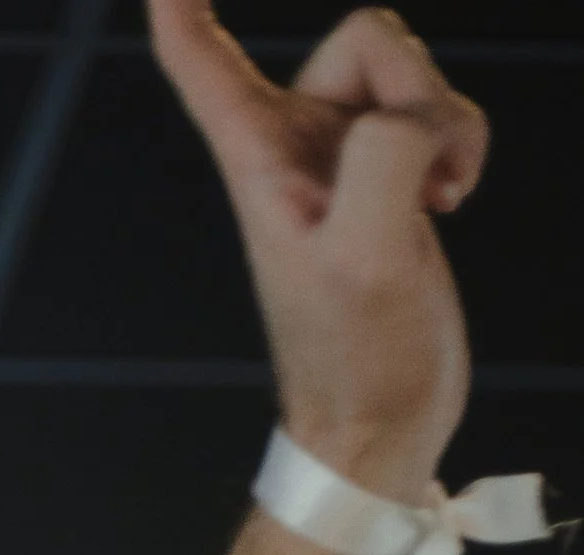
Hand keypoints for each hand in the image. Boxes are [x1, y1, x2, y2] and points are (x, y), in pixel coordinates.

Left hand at [150, 3, 486, 499]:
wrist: (385, 425)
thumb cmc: (361, 361)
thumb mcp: (368, 257)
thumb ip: (384, 157)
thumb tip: (409, 118)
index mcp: (259, 160)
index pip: (202, 64)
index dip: (183, 11)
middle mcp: (294, 146)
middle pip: (369, 36)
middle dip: (417, 87)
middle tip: (425, 178)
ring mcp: (345, 158)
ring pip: (412, 71)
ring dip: (448, 120)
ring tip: (440, 195)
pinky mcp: (388, 176)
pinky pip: (436, 110)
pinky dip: (460, 142)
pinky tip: (449, 198)